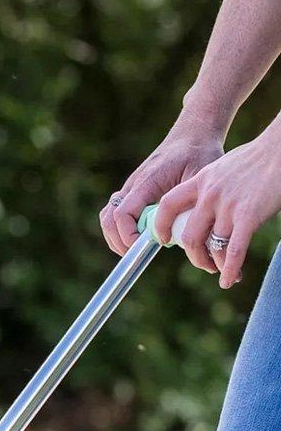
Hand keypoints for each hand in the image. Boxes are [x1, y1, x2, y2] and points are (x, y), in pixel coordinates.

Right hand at [98, 117, 224, 255]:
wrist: (192, 134)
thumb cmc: (200, 152)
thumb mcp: (201, 177)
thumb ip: (190, 204)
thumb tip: (185, 235)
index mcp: (147, 182)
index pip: (123, 214)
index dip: (128, 236)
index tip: (144, 248)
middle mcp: (133, 186)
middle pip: (108, 219)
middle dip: (118, 242)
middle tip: (137, 256)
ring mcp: (130, 189)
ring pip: (108, 218)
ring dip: (117, 237)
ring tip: (136, 251)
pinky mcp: (134, 193)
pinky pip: (116, 214)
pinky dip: (121, 229)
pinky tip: (141, 238)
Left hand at [154, 120, 280, 287]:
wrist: (280, 149)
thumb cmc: (257, 159)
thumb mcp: (223, 168)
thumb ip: (210, 187)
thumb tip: (204, 207)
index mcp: (201, 181)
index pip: (167, 205)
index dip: (160, 226)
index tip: (163, 239)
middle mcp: (210, 195)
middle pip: (189, 237)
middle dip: (194, 257)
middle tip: (203, 263)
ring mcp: (229, 207)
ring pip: (212, 247)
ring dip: (216, 264)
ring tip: (221, 270)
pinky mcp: (249, 216)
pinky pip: (234, 251)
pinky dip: (229, 270)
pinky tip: (228, 280)